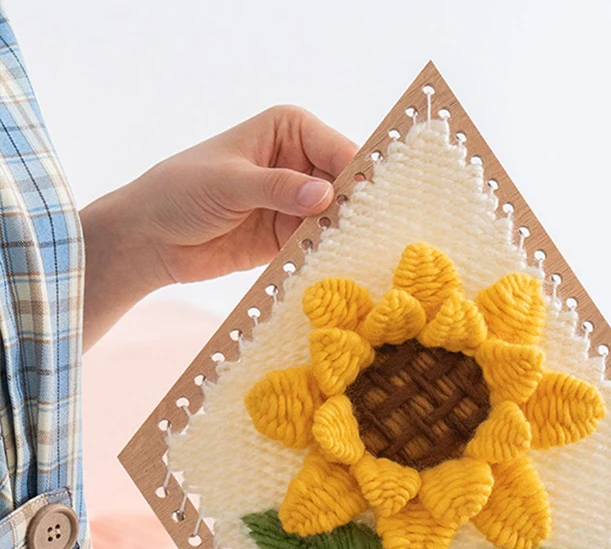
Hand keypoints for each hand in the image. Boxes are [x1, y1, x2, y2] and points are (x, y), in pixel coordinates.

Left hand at [81, 105, 356, 346]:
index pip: (337, 148)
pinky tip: (336, 267)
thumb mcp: (229, 183)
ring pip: (335, 218)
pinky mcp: (289, 236)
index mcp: (289, 131)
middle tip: (368, 233)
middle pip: (344, 185)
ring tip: (356, 253)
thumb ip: (278, 187)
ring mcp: (296, 202)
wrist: (151, 239)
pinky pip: (318, 244)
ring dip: (342, 235)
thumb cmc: (180, 192)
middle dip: (354, 208)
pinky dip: (326, 255)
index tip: (370, 199)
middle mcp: (299, 162)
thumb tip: (327, 194)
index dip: (357, 172)